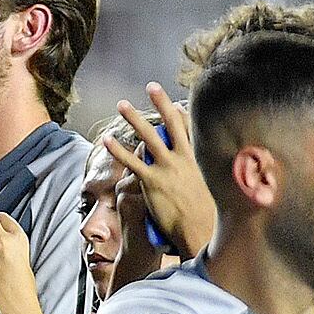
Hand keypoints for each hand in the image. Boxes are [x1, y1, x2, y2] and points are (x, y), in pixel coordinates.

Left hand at [107, 84, 211, 257]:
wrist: (199, 228)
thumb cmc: (204, 213)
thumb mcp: (206, 187)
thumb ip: (198, 175)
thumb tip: (193, 175)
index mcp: (198, 158)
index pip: (190, 128)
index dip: (181, 113)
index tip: (174, 102)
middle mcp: (183, 158)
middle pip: (172, 122)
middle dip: (160, 102)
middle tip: (151, 85)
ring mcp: (167, 168)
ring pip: (149, 136)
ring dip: (134, 118)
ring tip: (122, 104)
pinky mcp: (152, 181)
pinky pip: (131, 162)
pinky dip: (118, 150)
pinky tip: (107, 140)